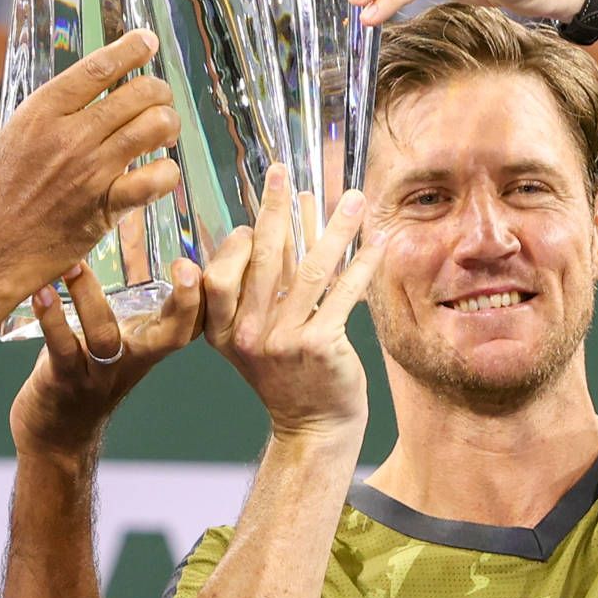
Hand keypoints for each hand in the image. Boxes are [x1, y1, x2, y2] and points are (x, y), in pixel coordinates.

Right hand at [0, 30, 181, 302]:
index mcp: (38, 115)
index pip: (96, 69)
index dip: (129, 50)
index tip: (146, 41)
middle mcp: (70, 136)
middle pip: (136, 93)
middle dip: (156, 90)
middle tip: (158, 97)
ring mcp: (91, 172)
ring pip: (152, 128)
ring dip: (167, 123)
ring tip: (166, 129)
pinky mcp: (105, 207)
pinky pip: (155, 180)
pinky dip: (166, 172)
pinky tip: (162, 173)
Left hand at [10, 262, 203, 456]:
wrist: (56, 439)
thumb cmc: (83, 378)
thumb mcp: (114, 344)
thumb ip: (123, 308)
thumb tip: (123, 247)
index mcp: (148, 346)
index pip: (191, 323)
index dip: (204, 298)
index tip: (203, 263)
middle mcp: (132, 360)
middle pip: (174, 335)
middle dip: (185, 303)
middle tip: (184, 268)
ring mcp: (99, 374)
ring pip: (106, 335)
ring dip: (89, 297)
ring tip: (73, 265)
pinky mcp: (65, 381)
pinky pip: (62, 348)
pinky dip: (52, 319)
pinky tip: (41, 293)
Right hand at [198, 166, 376, 441]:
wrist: (312, 426)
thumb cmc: (287, 375)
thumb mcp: (257, 335)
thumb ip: (260, 287)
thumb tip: (270, 222)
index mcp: (220, 329)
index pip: (223, 268)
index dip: (245, 234)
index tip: (270, 203)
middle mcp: (244, 334)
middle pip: (262, 258)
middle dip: (273, 209)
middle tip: (282, 171)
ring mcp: (281, 341)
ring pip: (309, 269)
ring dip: (334, 228)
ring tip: (354, 197)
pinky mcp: (318, 346)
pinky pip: (342, 294)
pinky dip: (361, 265)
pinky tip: (377, 242)